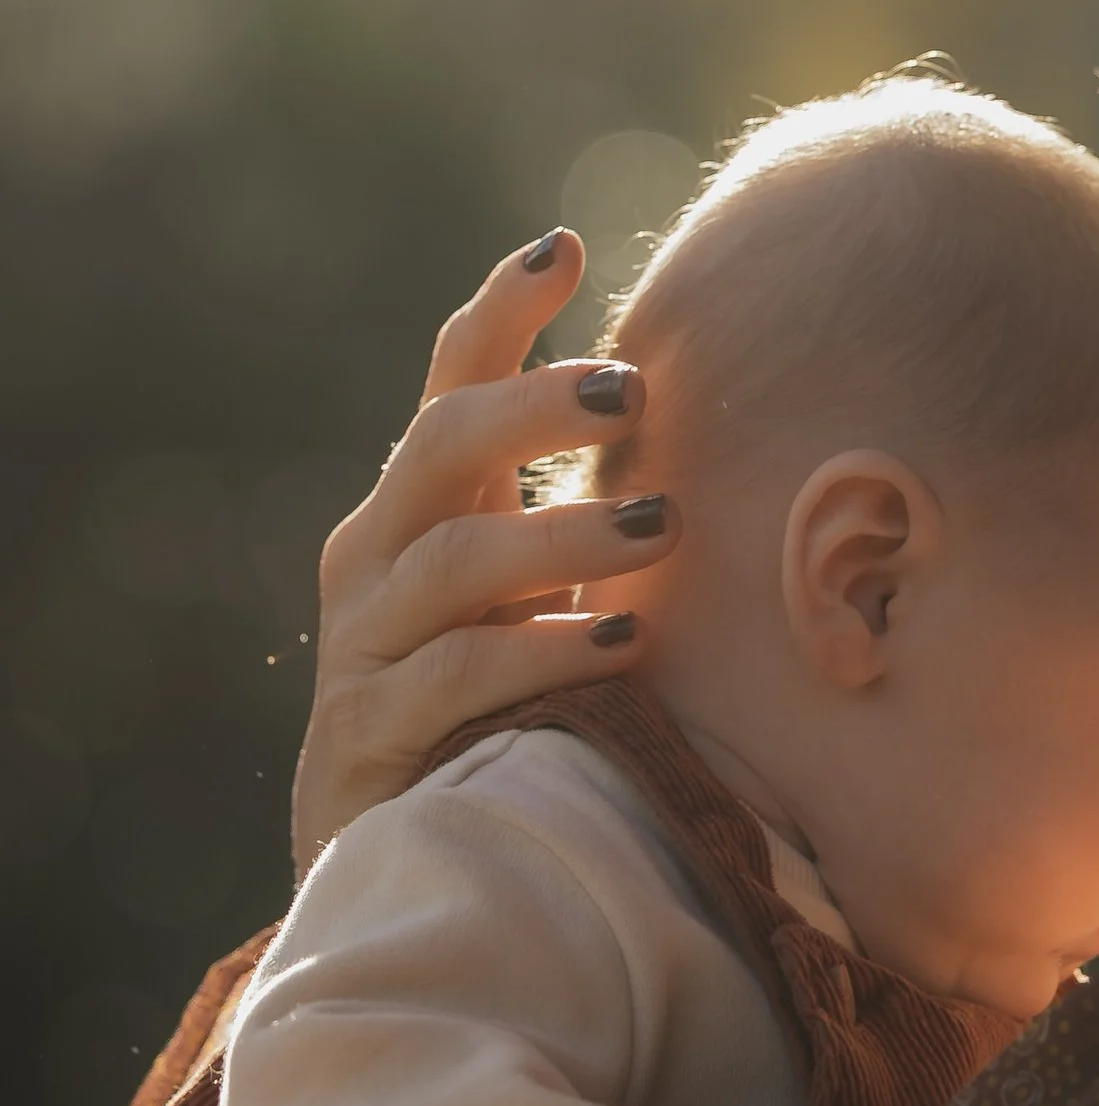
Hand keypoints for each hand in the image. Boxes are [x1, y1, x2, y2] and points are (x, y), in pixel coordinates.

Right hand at [291, 230, 684, 872]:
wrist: (396, 861)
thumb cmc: (493, 710)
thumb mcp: (539, 598)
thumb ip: (593, 526)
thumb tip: (728, 450)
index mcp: (419, 508)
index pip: (447, 379)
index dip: (500, 309)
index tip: (564, 244)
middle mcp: (376, 556)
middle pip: (441, 444)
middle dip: (535, 407)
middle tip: (631, 390)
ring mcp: (363, 644)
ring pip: (454, 561)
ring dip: (562, 536)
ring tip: (661, 526)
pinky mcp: (373, 733)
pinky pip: (459, 675)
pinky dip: (544, 652)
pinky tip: (623, 643)